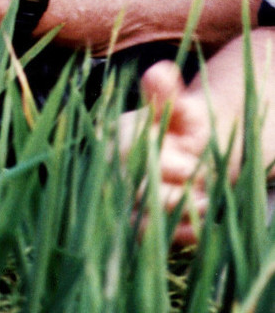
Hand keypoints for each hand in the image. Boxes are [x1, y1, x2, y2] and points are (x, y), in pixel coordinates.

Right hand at [117, 61, 233, 245]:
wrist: (201, 156)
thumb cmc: (190, 130)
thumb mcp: (185, 111)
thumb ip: (169, 95)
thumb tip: (159, 71)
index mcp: (115, 137)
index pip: (126, 156)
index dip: (163, 165)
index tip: (190, 166)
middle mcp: (109, 169)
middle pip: (132, 192)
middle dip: (171, 194)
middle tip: (202, 189)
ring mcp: (119, 200)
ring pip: (138, 222)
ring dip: (176, 216)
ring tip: (203, 203)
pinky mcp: (134, 227)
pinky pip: (149, 241)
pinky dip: (176, 234)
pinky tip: (196, 225)